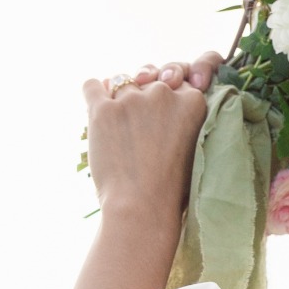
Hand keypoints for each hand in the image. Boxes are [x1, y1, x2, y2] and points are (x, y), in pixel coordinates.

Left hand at [81, 50, 224, 217]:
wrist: (142, 209)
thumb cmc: (171, 188)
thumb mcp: (195, 144)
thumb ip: (185, 114)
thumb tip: (163, 85)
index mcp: (193, 101)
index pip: (179, 80)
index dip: (170, 95)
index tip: (164, 116)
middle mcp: (164, 92)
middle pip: (150, 79)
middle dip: (145, 97)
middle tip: (141, 130)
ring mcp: (132, 99)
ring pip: (122, 83)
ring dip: (120, 101)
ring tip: (121, 134)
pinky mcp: (103, 109)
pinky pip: (93, 85)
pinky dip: (94, 94)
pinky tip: (98, 113)